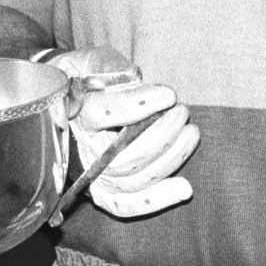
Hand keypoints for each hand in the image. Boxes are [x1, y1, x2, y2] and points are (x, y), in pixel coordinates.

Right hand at [45, 47, 197, 219]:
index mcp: (74, 111)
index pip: (101, 114)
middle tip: (182, 112)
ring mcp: (93, 171)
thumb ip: (110, 69)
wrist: (75, 94)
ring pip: (129, 182)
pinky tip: (185, 189)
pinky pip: (125, 205)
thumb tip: (135, 81)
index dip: (137, 106)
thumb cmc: (90, 74)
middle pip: (120, 160)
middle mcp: (80, 147)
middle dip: (160, 138)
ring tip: (191, 133)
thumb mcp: (96, 61)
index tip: (168, 95)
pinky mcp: (106, 188)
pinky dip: (156, 200)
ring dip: (169, 160)